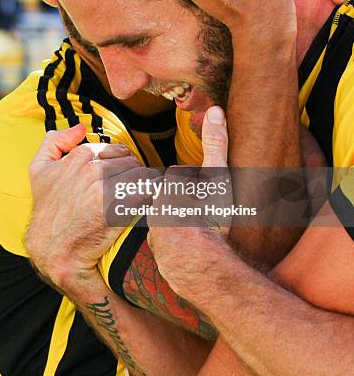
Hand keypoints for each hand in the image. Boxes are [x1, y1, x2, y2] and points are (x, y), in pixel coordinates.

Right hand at [26, 124, 144, 290]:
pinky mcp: (119, 207)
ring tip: (136, 200)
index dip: (120, 165)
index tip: (118, 180)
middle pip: (131, 161)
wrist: (54, 249)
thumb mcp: (39, 170)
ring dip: (143, 186)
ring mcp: (106, 187)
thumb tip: (79, 129)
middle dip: (132, 174)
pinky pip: (147, 191)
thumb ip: (54, 141)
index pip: (117, 150)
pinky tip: (145, 206)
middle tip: (128, 192)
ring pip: (141, 174)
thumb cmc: (48, 211)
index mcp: (80, 155)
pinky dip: (151, 196)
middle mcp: (93, 168)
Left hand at [148, 107, 230, 302]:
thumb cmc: (213, 218)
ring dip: (183, 224)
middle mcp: (155, 206)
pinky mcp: (156, 251)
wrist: (203, 265)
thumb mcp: (220, 178)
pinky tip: (190, 247)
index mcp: (168, 186)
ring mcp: (154, 230)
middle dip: (188, 205)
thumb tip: (215, 110)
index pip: (182, 179)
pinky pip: (169, 240)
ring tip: (198, 232)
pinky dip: (178, 243)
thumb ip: (216, 144)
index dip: (198, 189)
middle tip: (203, 216)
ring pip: (172, 219)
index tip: (206, 200)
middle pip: (175, 198)